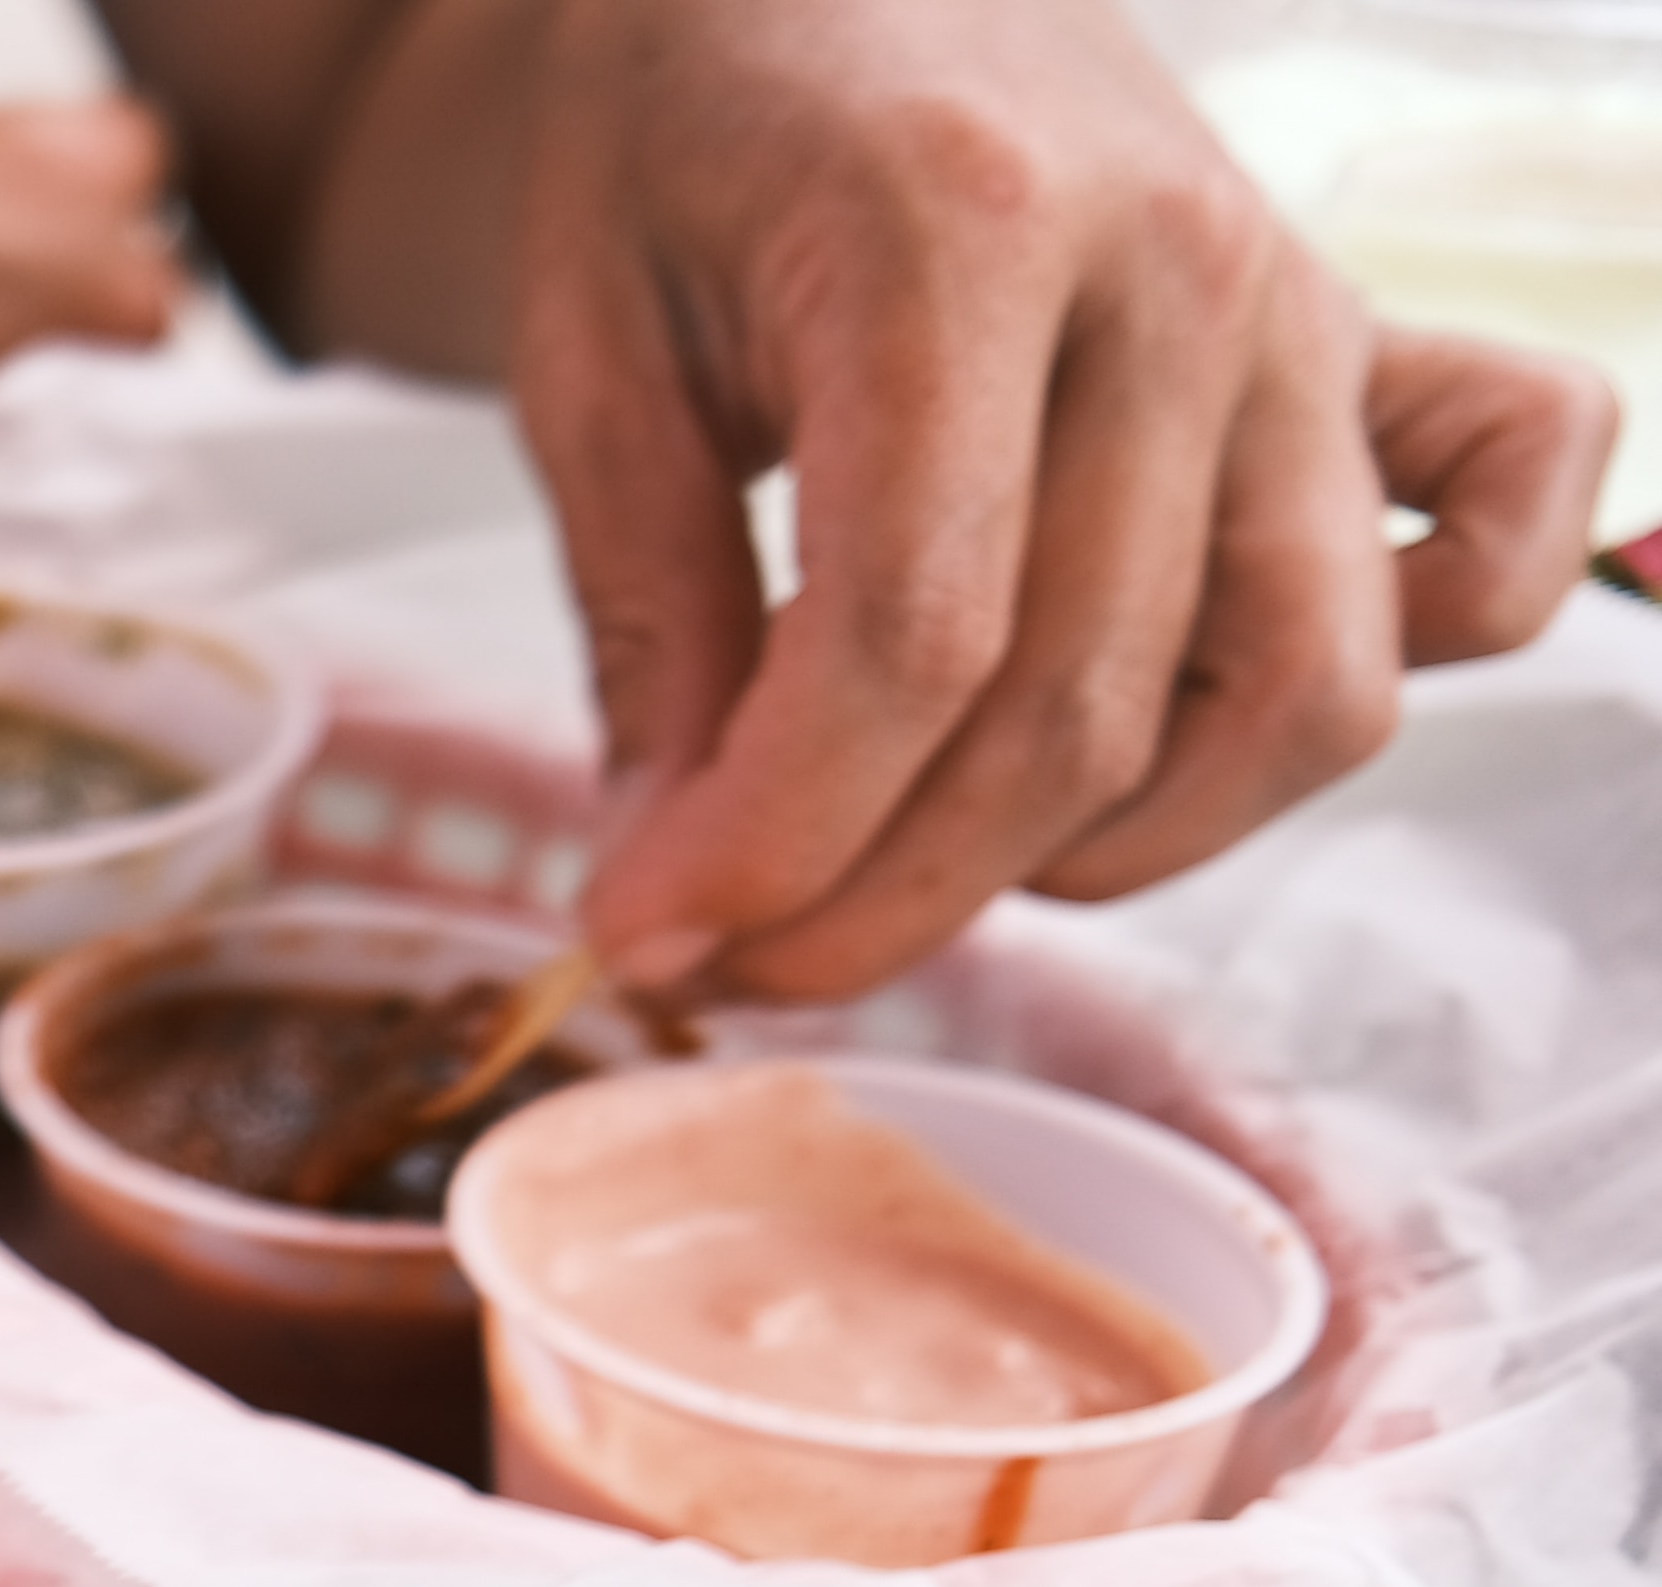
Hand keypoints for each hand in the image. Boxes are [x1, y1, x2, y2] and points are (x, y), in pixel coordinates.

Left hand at [510, 0, 1622, 1003]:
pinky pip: (1492, 549)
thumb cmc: (693, 136)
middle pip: (1080, 706)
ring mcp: (1301, 322)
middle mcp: (1181, 278)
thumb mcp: (591, 359)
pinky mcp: (1368, 351)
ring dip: (1106, 848)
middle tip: (723, 954)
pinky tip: (1182, 741)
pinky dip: (1392, 672)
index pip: (910, 641)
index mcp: (960, 235)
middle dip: (882, 892)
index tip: (650, 938)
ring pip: (1292, 695)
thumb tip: (675, 889)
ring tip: (912, 865)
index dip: (779, 841)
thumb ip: (648, 626)